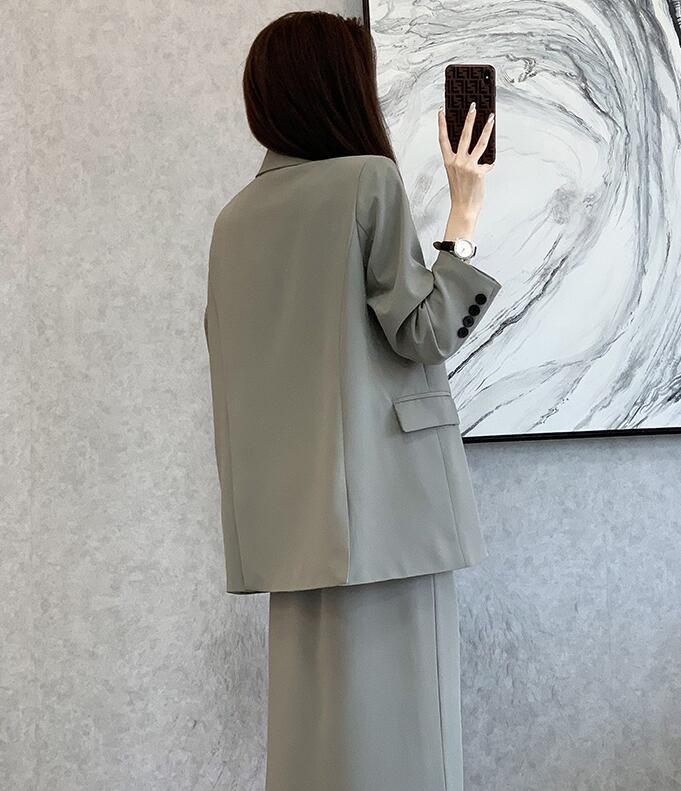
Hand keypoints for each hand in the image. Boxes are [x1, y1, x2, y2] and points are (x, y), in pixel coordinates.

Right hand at [437, 103, 494, 232]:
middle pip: (463, 135)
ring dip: (486, 129)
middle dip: (469, 119)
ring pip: (479, 143)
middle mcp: (457, 162)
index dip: (442, 125)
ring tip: (491, 118)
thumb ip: (462, 161)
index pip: (443, 139)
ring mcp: (467, 166)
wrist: (463, 208)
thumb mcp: (456, 174)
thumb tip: (474, 150)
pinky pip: (488, 163)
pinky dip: (490, 164)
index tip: (442, 111)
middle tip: (473, 106)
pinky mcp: (478, 172)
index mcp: (448, 162)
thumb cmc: (460, 193)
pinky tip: (491, 165)